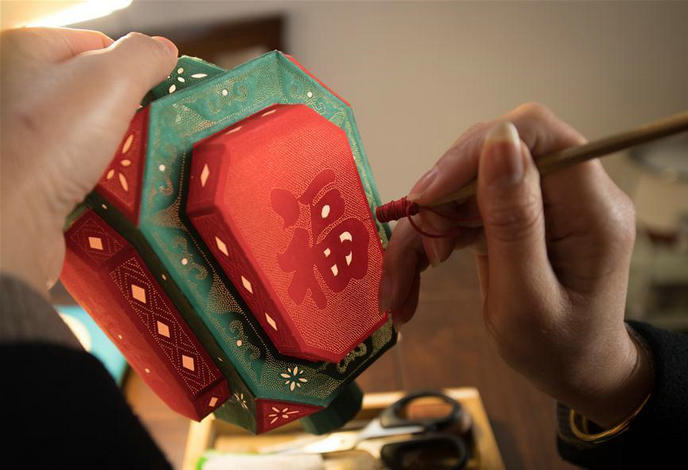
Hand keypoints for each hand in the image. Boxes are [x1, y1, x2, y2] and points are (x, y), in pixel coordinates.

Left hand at [0, 28, 177, 292]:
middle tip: (144, 134)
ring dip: (117, 153)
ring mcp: (18, 137)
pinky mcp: (26, 177)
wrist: (10, 221)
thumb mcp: (111, 80)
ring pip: (88, 136)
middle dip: (127, 116)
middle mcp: (14, 90)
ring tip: (131, 165)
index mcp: (24, 51)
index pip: (96, 45)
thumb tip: (164, 52)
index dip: (131, 69)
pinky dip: (100, 180)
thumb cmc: (47, 144)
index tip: (153, 97)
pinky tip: (109, 188)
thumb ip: (144, 56)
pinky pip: (77, 171)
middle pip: (94, 94)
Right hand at [380, 103, 652, 427]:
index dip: (475, 150)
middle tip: (418, 256)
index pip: (535, 134)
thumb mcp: (529, 300)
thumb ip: (515, 221)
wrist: (574, 372)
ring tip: (400, 288)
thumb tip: (500, 139)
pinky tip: (409, 283)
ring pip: (463, 189)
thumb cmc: (559, 349)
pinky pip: (460, 212)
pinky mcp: (514, 216)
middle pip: (487, 158)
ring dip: (422, 234)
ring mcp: (538, 203)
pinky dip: (428, 246)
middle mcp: (567, 192)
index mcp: (590, 207)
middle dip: (438, 204)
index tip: (426, 195)